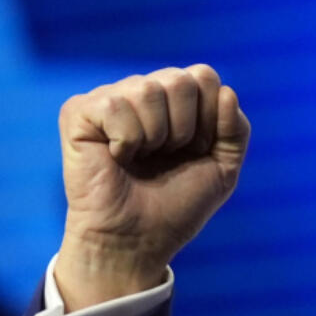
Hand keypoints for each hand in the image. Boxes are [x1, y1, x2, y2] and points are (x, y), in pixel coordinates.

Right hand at [55, 64, 250, 309]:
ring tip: (142, 158)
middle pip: (180, 79)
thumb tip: (227, 92)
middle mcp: (143, 93)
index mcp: (177, 101)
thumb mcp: (224, 168)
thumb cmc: (177, 205)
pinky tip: (116, 157)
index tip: (197, 151)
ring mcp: (110, 99)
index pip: (204, 76)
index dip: (209, 118)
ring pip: (148, 89)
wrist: (139, 239)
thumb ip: (236, 130)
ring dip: (155, 136)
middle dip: (185, 128)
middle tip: (167, 156)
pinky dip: (126, 140)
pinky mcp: (79, 112)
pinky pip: (116, 105)